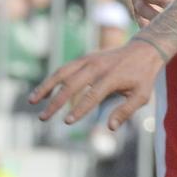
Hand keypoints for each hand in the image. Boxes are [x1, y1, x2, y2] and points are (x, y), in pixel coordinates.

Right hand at [29, 39, 163, 128]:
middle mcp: (97, 66)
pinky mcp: (84, 58)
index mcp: (112, 77)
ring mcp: (89, 59)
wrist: (143, 49)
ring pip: (62, 72)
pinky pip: (65, 69)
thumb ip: (126, 111)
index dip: (79, 109)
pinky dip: (52, 79)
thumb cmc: (143, 77)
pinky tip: (43, 92)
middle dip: (55, 102)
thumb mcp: (142, 96)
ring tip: (32, 101)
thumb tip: (110, 128)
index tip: (67, 122)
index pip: (92, 96)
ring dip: (46, 87)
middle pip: (71, 84)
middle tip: (43, 118)